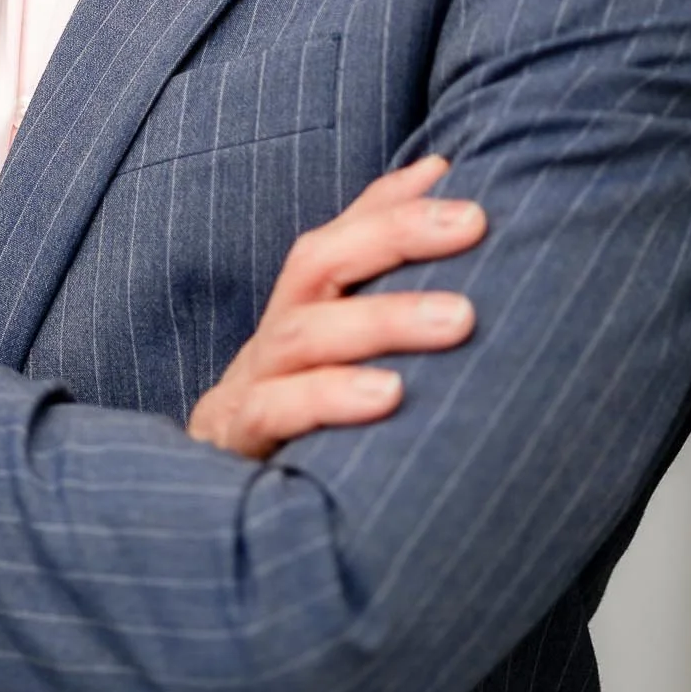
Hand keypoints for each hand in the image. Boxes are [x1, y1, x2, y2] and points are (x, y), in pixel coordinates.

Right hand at [187, 156, 485, 457]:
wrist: (218, 518)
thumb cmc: (303, 420)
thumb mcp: (345, 354)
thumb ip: (386, 277)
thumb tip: (441, 173)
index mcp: (302, 311)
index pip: (344, 236)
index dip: (398, 206)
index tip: (471, 196)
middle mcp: (275, 336)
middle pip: (318, 263)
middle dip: (396, 237)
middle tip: (472, 225)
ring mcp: (251, 384)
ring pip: (304, 334)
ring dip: (382, 319)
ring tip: (457, 318)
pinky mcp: (238, 439)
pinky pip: (274, 410)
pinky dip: (329, 398)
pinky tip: (388, 399)